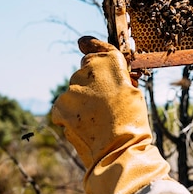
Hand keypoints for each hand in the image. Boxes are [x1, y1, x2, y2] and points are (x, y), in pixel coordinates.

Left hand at [51, 36, 172, 193]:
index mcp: (110, 63)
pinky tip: (87, 124)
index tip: (85, 43)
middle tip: (107, 102)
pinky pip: (66, 105)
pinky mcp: (60, 107)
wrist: (118, 150)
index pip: (96, 47)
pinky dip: (74, 113)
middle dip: (94, 82)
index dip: (92, 45)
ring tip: (98, 117)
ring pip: (75, 90)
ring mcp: (71, 89)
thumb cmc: (132, 121)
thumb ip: (116, 76)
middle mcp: (88, 70)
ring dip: (83, 99)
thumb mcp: (133, 92)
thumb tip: (109, 74)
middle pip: (86, 71)